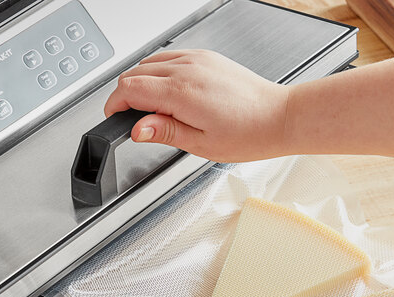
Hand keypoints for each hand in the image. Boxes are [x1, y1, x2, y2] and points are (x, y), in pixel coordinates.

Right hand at [104, 49, 289, 162]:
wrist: (277, 117)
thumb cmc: (248, 133)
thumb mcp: (202, 143)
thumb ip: (165, 132)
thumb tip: (137, 129)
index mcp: (181, 91)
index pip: (129, 88)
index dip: (116, 105)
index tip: (116, 119)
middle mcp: (187, 68)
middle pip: (135, 72)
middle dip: (127, 96)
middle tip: (138, 120)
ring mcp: (198, 59)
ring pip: (151, 62)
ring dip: (143, 83)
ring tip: (158, 110)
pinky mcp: (207, 57)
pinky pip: (171, 58)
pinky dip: (161, 73)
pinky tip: (172, 94)